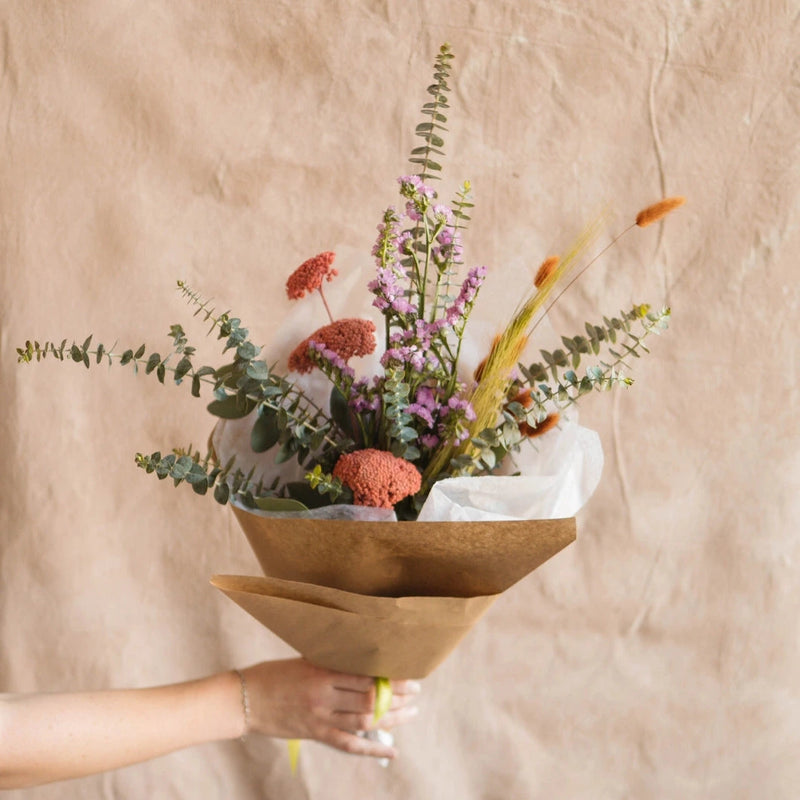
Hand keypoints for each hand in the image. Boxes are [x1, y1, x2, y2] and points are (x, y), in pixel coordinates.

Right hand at [240, 659, 419, 758]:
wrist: (244, 698)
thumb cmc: (274, 674)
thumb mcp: (305, 660)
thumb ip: (332, 663)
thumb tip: (365, 665)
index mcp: (322, 670)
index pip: (366, 675)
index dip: (391, 677)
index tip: (409, 674)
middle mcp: (324, 694)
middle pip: (370, 698)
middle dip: (397, 696)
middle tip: (416, 693)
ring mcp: (320, 716)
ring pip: (364, 720)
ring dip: (392, 718)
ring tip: (410, 713)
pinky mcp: (315, 733)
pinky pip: (349, 744)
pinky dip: (372, 748)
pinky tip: (391, 750)